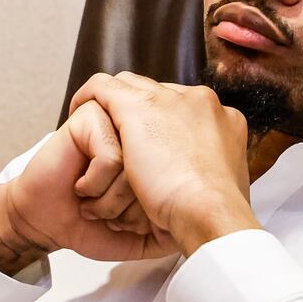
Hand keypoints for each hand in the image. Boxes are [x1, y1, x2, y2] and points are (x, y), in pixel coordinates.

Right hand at [0, 99, 175, 273]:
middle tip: (114, 215)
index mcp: (166, 148)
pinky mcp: (90, 120)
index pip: (182, 171)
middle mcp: (147, 130)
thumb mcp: (152, 234)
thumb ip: (181, 224)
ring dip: (113, 197)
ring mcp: (119, 121)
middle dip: (132, 202)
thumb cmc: (96, 224)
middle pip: (161, 166)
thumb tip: (204, 215)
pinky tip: (82, 189)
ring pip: (137, 162)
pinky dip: (96, 184)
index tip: (134, 220)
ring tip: (97, 205)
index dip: (152, 204)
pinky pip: (112, 157)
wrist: (52, 226)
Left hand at [68, 72, 260, 254]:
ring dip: (114, 104)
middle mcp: (199, 101)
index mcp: (223, 119)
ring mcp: (169, 100)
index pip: (185, 110)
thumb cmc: (216, 214)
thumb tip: (205, 182)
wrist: (209, 213)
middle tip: (121, 138)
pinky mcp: (137, 107)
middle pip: (159, 94)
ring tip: (97, 124)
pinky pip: (103, 87)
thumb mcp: (224, 189)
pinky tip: (78, 111)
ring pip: (131, 86)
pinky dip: (89, 96)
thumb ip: (210, 174)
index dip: (164, 126)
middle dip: (138, 113)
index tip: (149, 147)